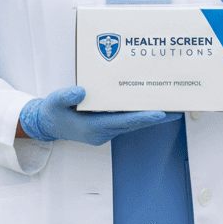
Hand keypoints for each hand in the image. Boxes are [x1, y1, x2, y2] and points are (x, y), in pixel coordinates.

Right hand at [18, 86, 179, 145]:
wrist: (46, 125)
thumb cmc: (52, 112)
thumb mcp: (54, 101)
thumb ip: (66, 95)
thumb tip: (82, 90)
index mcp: (93, 128)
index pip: (124, 122)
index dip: (143, 117)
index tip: (160, 113)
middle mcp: (103, 133)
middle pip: (134, 124)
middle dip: (155, 118)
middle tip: (176, 110)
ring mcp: (105, 132)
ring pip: (132, 124)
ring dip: (149, 118)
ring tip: (169, 109)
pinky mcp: (105, 129)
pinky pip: (125, 123)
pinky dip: (138, 116)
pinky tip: (147, 107)